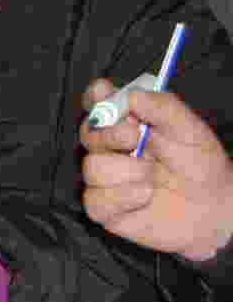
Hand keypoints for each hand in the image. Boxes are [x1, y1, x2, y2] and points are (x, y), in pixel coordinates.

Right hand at [80, 79, 232, 260]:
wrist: (213, 208)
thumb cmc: (200, 165)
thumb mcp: (189, 129)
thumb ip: (162, 107)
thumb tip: (132, 96)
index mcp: (127, 123)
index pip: (98, 103)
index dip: (95, 98)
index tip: (103, 94)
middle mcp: (110, 148)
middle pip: (87, 133)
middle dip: (110, 135)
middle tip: (135, 137)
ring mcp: (104, 177)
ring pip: (92, 167)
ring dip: (127, 172)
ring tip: (152, 178)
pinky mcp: (104, 207)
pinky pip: (94, 200)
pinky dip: (123, 198)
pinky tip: (145, 196)